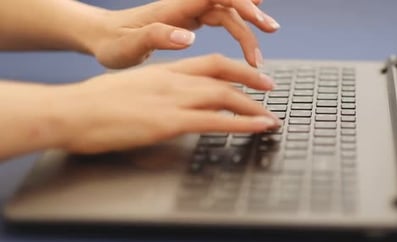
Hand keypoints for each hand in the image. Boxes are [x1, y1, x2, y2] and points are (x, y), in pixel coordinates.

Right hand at [58, 55, 279, 153]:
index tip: (252, 74)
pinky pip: (215, 121)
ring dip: (253, 107)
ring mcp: (173, 99)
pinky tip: (258, 127)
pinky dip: (242, 124)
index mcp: (165, 70)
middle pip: (223, 74)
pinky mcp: (169, 122)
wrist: (72, 110)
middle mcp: (174, 80)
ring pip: (224, 96)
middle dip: (252, 81)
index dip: (236, 68)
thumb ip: (157, 90)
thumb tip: (169, 100)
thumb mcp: (131, 88)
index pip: (210, 62)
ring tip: (270, 116)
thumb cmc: (93, 102)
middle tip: (271, 89)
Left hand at [92, 0, 279, 68]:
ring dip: (246, 31)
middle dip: (250, 17)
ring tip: (258, 57)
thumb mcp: (128, 47)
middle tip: (270, 31)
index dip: (239, 1)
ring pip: (226, 14)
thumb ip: (156, 38)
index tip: (258, 15)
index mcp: (173, 9)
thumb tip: (188, 37)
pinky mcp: (189, 21)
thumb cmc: (112, 44)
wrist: (102, 37)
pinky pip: (220, 19)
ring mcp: (188, 13)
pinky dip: (237, 27)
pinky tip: (248, 31)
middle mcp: (184, 6)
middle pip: (226, 4)